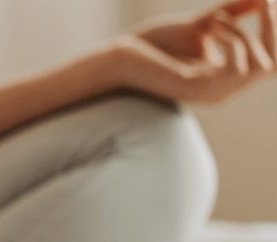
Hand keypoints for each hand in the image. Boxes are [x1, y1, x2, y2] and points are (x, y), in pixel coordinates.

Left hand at [108, 0, 276, 103]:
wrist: (120, 59)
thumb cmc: (154, 44)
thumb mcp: (202, 26)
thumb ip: (233, 14)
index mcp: (223, 81)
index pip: (270, 66)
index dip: (275, 36)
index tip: (271, 6)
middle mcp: (221, 92)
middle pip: (274, 67)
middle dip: (273, 31)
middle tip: (266, 4)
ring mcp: (210, 93)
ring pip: (260, 67)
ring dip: (245, 34)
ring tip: (217, 19)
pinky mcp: (196, 88)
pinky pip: (236, 67)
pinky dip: (232, 40)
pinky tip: (212, 28)